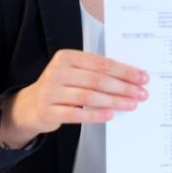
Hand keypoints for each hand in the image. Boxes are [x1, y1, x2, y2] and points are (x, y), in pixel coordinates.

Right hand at [0, 49, 148, 148]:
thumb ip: (95, 72)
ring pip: (89, 96)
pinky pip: (77, 113)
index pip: (101, 63)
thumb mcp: (73, 72)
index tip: (142, 77)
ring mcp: (51, 92)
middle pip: (97, 80)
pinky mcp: (49, 111)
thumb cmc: (59, 87)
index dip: (124, 71)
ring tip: (131, 104)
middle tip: (141, 93)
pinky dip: (96, 115)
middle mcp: (57, 72)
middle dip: (123, 87)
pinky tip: (110, 115)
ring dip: (114, 101)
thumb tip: (130, 79)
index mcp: (66, 57)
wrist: (30, 106)